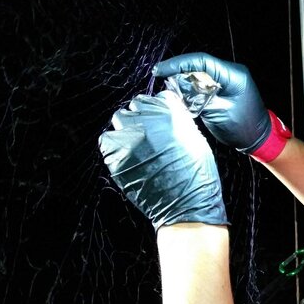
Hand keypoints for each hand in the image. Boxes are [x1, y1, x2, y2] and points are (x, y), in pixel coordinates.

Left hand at [99, 91, 226, 229]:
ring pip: (120, 120)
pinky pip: (107, 141)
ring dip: (126, 129)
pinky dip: (114, 147)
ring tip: (136, 146)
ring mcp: (130, 137)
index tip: (159, 119)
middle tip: (148, 135)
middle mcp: (149, 119)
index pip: (158, 96)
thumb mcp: (196, 139)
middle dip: (142, 117)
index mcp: (172, 113)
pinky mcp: (116, 155)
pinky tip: (127, 157)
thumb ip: (179, 121)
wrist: (186, 206)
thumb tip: (166, 114)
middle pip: (136, 105)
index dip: (159, 109)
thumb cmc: (196, 176)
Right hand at [152, 53, 270, 153]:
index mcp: (233, 75)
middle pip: (199, 65)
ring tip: (168, 88)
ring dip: (184, 80)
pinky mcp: (223, 87)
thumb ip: (197, 98)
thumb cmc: (243, 128)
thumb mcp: (217, 113)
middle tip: (160, 79)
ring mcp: (228, 79)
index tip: (160, 70)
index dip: (178, 63)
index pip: (201, 61)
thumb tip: (177, 87)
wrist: (259, 139)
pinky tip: (180, 94)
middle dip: (179, 71)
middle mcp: (231, 72)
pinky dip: (191, 88)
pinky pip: (204, 82)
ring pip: (199, 73)